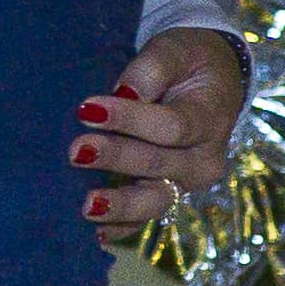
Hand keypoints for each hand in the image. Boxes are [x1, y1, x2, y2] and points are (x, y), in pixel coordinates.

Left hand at [80, 24, 247, 242]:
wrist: (209, 84)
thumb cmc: (187, 61)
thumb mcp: (174, 51)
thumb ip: (151, 69)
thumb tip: (124, 92)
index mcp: (210, 120)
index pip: (170, 126)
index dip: (129, 119)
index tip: (87, 108)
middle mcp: (202, 160)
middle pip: (158, 165)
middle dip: (115, 159)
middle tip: (74, 151)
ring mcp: (184, 184)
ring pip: (154, 202)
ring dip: (118, 205)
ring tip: (85, 206)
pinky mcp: (165, 195)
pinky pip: (143, 219)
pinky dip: (120, 228)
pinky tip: (94, 234)